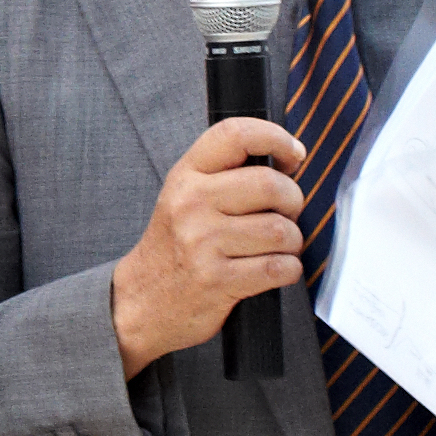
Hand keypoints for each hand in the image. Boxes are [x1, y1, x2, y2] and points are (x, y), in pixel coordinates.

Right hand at [108, 114, 309, 374]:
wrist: (142, 300)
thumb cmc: (176, 245)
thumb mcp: (185, 196)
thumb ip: (226, 173)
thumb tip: (290, 157)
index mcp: (186, 175)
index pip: (236, 135)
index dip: (276, 138)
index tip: (293, 156)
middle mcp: (191, 203)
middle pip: (272, 185)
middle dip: (293, 202)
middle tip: (284, 214)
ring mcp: (202, 242)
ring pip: (282, 231)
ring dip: (291, 242)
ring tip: (274, 247)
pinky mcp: (217, 279)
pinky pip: (280, 267)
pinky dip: (288, 270)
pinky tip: (272, 269)